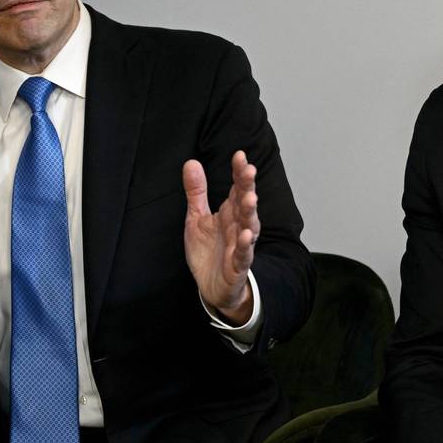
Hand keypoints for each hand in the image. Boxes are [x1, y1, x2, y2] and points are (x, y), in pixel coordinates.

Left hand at [183, 150, 258, 324]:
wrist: (212, 287)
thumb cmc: (209, 251)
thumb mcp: (196, 218)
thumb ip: (196, 192)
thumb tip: (191, 162)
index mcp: (229, 213)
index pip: (236, 189)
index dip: (238, 173)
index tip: (239, 155)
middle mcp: (238, 226)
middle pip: (244, 204)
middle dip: (247, 187)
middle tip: (249, 170)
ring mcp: (240, 246)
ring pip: (249, 227)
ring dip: (251, 213)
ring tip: (250, 199)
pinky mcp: (238, 266)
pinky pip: (243, 255)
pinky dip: (245, 246)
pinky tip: (246, 236)